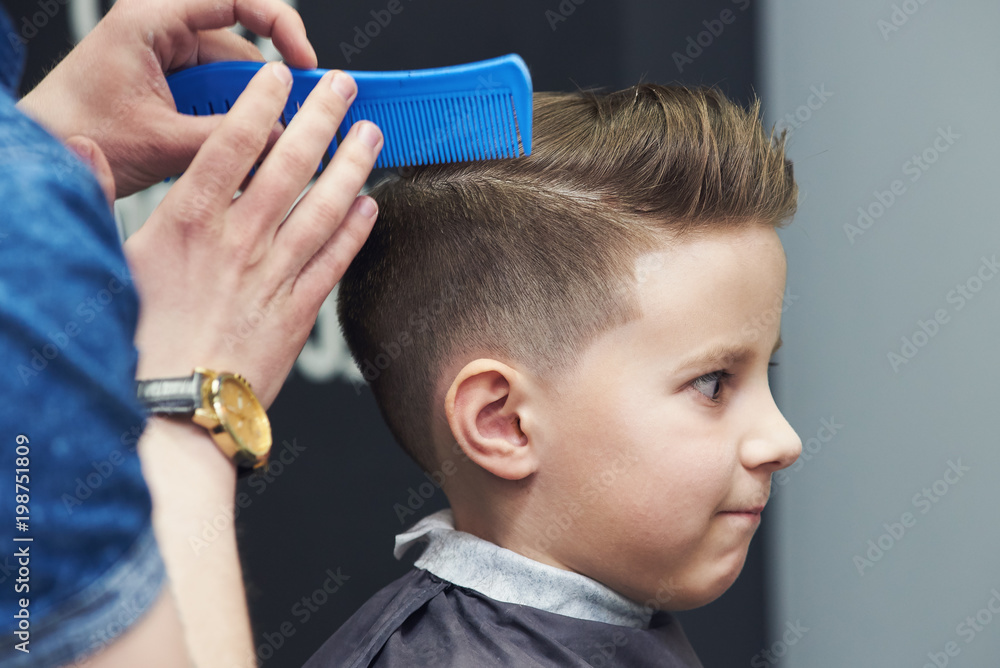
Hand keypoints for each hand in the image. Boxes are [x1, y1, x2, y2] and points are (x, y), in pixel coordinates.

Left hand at [17, 0, 317, 197]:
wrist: (44, 156)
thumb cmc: (75, 132)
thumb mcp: (162, 142)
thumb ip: (227, 137)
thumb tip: (281, 137)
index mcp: (152, 20)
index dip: (280, 25)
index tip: (304, 61)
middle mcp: (163, 32)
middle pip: (240, 49)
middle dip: (265, 90)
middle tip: (288, 122)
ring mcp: (168, 59)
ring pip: (233, 79)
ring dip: (247, 113)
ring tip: (254, 147)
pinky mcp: (170, 85)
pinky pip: (217, 97)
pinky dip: (231, 122)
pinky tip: (232, 148)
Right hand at [124, 61, 382, 406]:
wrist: (174, 413)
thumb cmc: (138, 342)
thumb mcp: (108, 264)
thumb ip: (99, 199)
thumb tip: (86, 148)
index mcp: (188, 224)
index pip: (231, 145)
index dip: (261, 104)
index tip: (280, 78)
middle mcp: (238, 242)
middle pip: (290, 165)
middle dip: (321, 119)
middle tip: (344, 89)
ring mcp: (274, 277)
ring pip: (324, 208)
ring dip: (351, 166)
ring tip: (370, 135)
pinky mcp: (299, 314)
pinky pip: (335, 261)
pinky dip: (356, 230)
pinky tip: (371, 204)